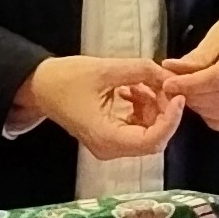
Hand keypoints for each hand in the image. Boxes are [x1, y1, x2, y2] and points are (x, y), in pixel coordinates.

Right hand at [19, 56, 183, 159]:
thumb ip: (141, 71)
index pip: (152, 141)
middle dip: (163, 110)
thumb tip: (170, 75)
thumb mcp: (105, 69)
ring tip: (140, 81)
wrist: (41, 86)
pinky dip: (142, 107)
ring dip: (153, 105)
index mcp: (106, 138)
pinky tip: (132, 88)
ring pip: (149, 131)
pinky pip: (138, 125)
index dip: (171, 120)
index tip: (178, 96)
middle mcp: (110, 148)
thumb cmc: (65, 79)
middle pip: (154, 138)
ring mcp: (111, 144)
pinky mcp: (111, 136)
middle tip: (162, 83)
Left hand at [160, 5, 218, 133]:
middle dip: (194, 98)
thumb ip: (195, 59)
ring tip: (187, 100)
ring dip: (204, 111)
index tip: (169, 84)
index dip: (192, 84)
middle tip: (174, 93)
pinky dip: (218, 121)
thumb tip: (168, 70)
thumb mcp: (215, 38)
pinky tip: (204, 111)